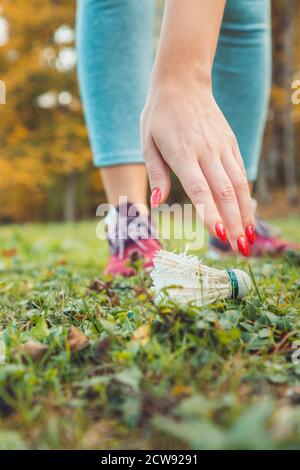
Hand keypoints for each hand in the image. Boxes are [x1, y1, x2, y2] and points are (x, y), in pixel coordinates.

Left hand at [141, 76, 254, 254]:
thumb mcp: (147, 141)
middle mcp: (206, 151)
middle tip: (240, 248)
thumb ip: (156, 173)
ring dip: (245, 213)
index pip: (200, 189)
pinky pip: (241, 172)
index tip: (220, 235)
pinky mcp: (230, 143)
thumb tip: (159, 202)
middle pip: (224, 192)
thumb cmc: (159, 114)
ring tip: (249, 237)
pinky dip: (246, 195)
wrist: (183, 81)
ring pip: (238, 184)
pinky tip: (247, 213)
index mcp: (182, 153)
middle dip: (234, 222)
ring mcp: (221, 146)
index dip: (210, 213)